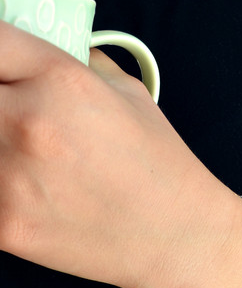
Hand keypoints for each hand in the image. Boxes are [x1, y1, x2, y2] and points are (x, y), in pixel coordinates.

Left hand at [0, 21, 237, 287]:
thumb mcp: (131, 96)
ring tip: (31, 160)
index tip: (1, 70)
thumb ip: (79, 65)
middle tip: (13, 117)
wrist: (178, 235)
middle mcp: (29, 123)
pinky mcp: (3, 224)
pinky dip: (3, 189)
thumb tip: (44, 52)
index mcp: (63, 82)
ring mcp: (9, 178)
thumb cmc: (161, 167)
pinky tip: (33, 192)